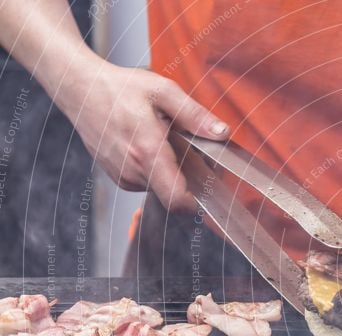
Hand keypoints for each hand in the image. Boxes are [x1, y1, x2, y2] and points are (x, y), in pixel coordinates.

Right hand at [58, 59, 228, 210]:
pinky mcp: (117, 177)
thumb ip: (194, 115)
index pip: (176, 200)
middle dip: (188, 176)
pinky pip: (146, 182)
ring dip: (170, 170)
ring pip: (160, 187)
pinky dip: (155, 169)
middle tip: (189, 146)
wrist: (79, 89)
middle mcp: (133, 171)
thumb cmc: (119, 88)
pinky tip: (149, 145)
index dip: (196, 200)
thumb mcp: (162, 91)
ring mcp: (123, 176)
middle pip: (173, 192)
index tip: (207, 183)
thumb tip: (222, 133)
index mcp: (148, 152)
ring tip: (164, 140)